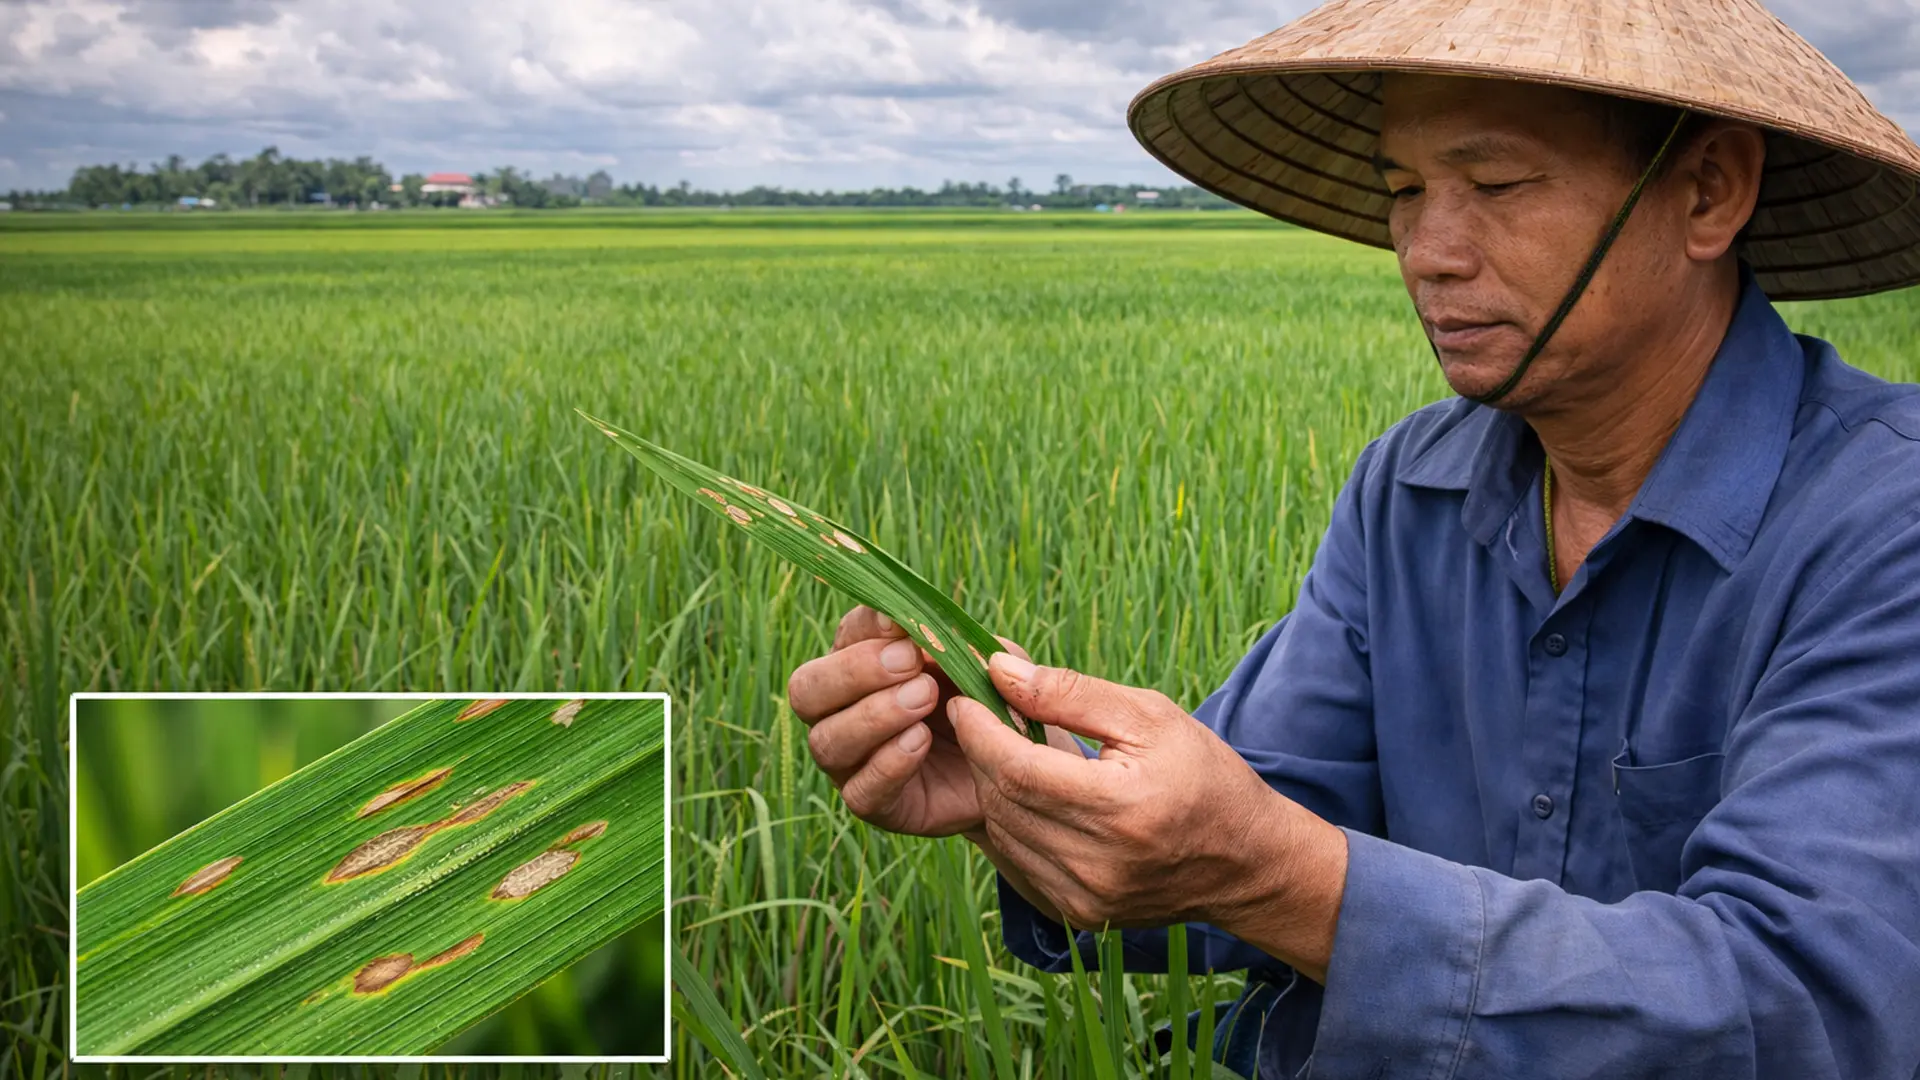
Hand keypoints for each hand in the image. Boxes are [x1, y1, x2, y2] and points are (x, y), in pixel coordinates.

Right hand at [787, 604, 1073, 836]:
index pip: (845, 635)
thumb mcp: (983, 660)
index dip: (868, 626)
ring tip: (925, 700)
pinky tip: (922, 741)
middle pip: (806, 688)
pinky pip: (860, 790)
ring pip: (826, 740)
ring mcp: (852, 761)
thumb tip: (924, 630)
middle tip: (910, 664)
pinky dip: (888, 762)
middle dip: (854, 671)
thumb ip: (955, 640)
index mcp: (864, 662)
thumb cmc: (991, 700)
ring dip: (874, 715)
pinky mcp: (874, 803)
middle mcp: (843, 710)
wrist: (1018, 769)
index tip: (904, 624)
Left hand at [947, 653, 1348, 980]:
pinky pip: (1017, 862)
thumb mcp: (1150, 716)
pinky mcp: (1079, 915)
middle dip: (982, 754)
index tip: (967, 700)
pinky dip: (1012, 824)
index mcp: (1119, 807)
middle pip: (1003, 800)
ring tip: (1008, 752)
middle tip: (983, 718)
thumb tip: (1000, 672)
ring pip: (1003, 832)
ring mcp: (1086, 896)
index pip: (1017, 769)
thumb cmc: (1203, 774)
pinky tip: (1030, 796)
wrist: (1246, 862)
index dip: (980, 732)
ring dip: (993, 788)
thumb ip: (1071, 693)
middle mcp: (1098, 863)